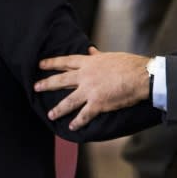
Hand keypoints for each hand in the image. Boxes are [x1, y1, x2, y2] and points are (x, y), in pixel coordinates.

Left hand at [35, 48, 149, 129]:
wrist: (140, 76)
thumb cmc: (129, 64)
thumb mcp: (111, 56)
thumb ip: (98, 56)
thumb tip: (91, 51)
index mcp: (89, 63)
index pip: (66, 61)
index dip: (52, 63)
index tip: (41, 64)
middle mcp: (85, 76)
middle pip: (61, 80)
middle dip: (47, 84)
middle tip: (36, 87)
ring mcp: (90, 90)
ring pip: (68, 101)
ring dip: (58, 108)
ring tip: (51, 114)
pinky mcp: (97, 103)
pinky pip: (84, 115)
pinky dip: (77, 122)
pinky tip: (72, 127)